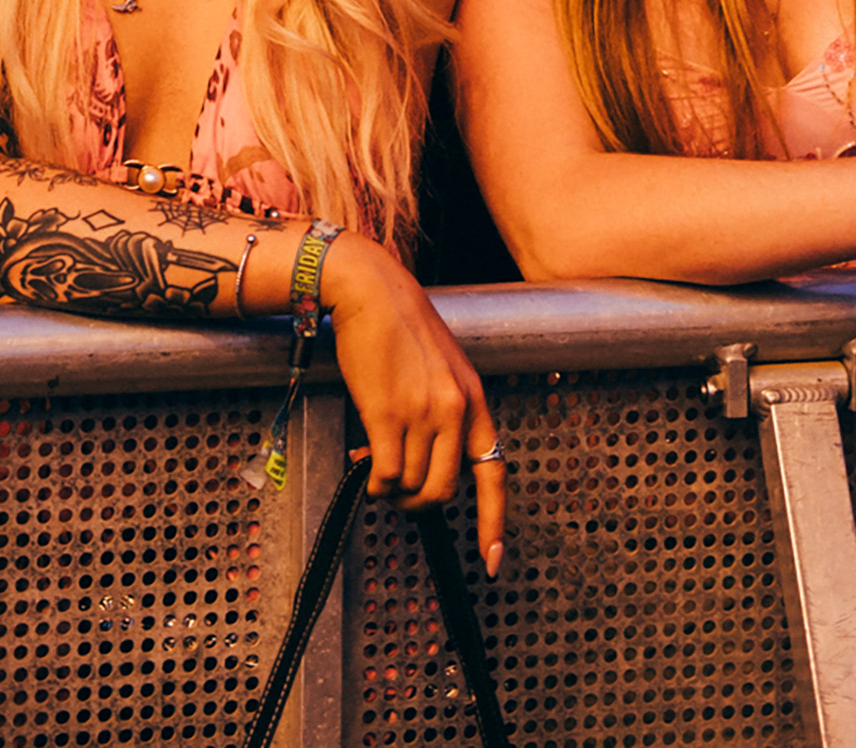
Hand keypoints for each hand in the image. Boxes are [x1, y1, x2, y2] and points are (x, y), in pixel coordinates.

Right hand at [318, 236, 504, 572]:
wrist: (371, 291)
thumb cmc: (402, 327)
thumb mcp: (444, 368)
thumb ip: (449, 413)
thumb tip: (434, 465)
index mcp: (474, 400)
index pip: (494, 474)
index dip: (494, 525)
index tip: (491, 563)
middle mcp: (455, 409)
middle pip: (443, 492)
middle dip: (418, 505)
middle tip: (398, 496)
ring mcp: (422, 412)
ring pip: (411, 484)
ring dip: (390, 490)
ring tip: (373, 469)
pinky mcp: (387, 412)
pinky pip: (385, 473)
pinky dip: (372, 481)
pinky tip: (362, 465)